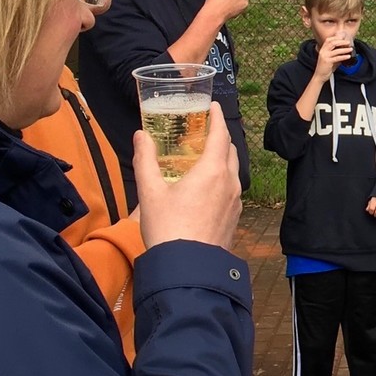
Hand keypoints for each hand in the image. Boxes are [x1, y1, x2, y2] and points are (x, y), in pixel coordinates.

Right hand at [133, 102, 241, 250]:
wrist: (187, 268)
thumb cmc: (167, 229)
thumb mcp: (150, 191)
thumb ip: (145, 159)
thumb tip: (140, 136)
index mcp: (212, 171)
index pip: (221, 135)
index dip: (218, 118)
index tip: (213, 107)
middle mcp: (229, 183)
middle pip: (230, 151)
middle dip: (221, 137)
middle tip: (206, 131)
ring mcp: (235, 202)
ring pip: (233, 171)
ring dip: (223, 159)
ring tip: (205, 157)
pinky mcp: (234, 218)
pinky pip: (232, 190)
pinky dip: (223, 179)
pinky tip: (207, 187)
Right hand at [313, 32, 354, 81]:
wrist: (319, 76)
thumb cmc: (325, 68)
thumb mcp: (330, 59)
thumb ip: (336, 55)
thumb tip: (344, 53)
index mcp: (322, 50)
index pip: (328, 40)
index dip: (336, 38)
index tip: (343, 38)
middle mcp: (323, 52)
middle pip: (333, 43)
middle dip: (341, 42)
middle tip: (348, 42)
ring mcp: (325, 56)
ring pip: (336, 50)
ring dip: (345, 49)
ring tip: (350, 49)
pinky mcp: (327, 62)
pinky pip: (337, 58)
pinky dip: (344, 57)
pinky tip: (348, 56)